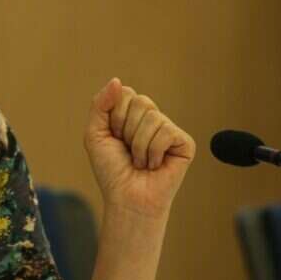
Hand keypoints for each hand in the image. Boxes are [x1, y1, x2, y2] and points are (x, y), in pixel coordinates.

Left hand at [83, 78, 195, 218]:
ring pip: (152, 117)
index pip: (124, 93)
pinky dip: (153, 151)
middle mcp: (152, 118)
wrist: (126, 198)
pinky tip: (154, 165)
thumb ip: (100, 105)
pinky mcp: (185, 143)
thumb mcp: (95, 134)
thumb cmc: (111, 169)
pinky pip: (166, 132)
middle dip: (126, 128)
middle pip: (140, 101)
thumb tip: (117, 81)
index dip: (114, 116)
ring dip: (138, 145)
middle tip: (127, 150)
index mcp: (131, 114)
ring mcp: (169, 130)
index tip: (113, 137)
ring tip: (140, 161)